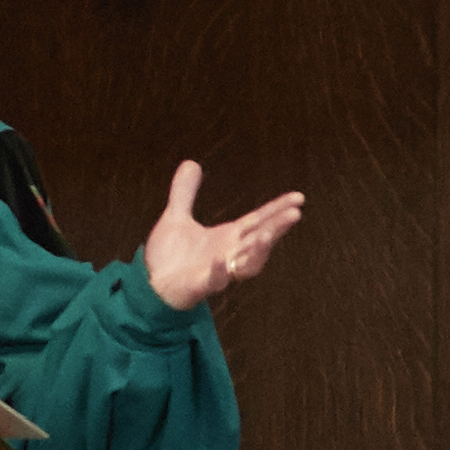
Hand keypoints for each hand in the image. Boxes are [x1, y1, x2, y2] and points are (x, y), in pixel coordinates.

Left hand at [141, 159, 304, 310]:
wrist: (150, 287)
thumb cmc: (170, 258)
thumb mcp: (176, 218)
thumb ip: (185, 192)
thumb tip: (190, 162)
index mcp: (227, 237)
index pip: (259, 220)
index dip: (278, 209)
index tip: (299, 197)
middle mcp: (228, 254)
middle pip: (260, 240)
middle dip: (277, 228)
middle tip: (294, 214)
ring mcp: (217, 272)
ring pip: (246, 265)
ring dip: (257, 252)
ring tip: (265, 236)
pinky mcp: (199, 286)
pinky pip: (214, 281)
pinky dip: (219, 272)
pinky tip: (220, 261)